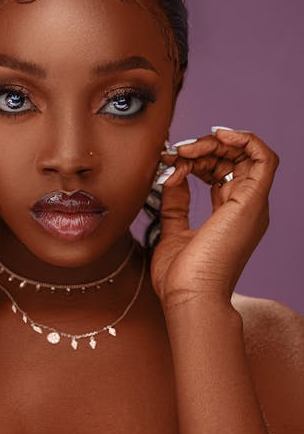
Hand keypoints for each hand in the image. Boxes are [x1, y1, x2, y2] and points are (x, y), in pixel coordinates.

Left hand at [150, 128, 278, 310]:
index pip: (221, 172)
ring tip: (188, 149)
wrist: (189, 297)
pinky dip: (244, 140)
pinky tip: (217, 136)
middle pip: (234, 160)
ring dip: (216, 142)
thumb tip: (173, 176)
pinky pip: (263, 158)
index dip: (198, 158)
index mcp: (230, 215)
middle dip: (204, 147)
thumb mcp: (172, 229)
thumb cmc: (181, 277)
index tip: (170, 160)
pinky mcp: (252, 202)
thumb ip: (176, 202)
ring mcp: (251, 205)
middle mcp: (245, 208)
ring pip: (247, 154)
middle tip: (177, 152)